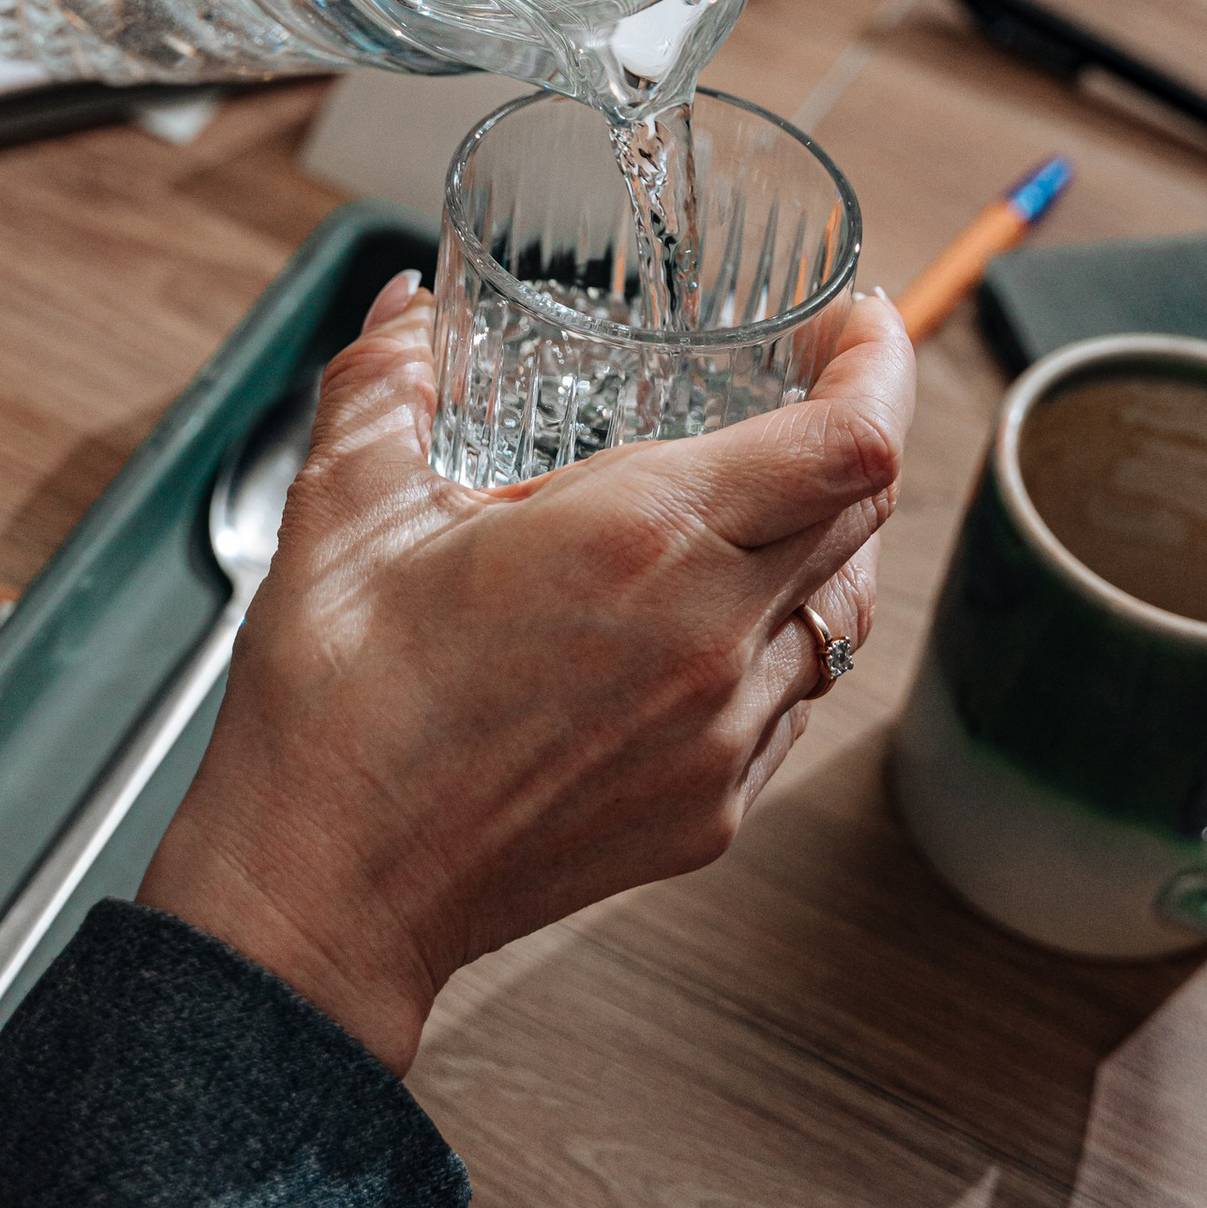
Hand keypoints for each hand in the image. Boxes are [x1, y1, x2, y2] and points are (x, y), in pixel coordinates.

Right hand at [140, 280, 910, 1074]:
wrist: (324, 893)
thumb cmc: (335, 712)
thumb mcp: (344, 506)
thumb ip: (382, 381)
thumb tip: (405, 313)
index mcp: (642, 540)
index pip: (851, 444)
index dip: (882, 367)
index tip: (858, 322)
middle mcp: (710, 640)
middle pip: (862, 515)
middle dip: (853, 432)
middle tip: (805, 384)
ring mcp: (722, 739)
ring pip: (840, 616)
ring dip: (819, 541)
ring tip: (756, 499)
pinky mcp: (710, 812)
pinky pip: (792, 702)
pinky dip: (779, 641)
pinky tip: (706, 619)